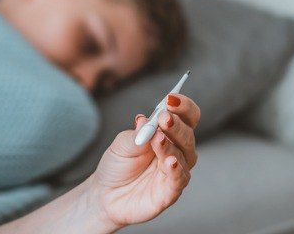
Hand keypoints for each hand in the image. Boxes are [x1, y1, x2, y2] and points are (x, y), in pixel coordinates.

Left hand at [87, 93, 199, 228]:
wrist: (105, 194)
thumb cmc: (118, 164)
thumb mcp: (122, 144)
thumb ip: (136, 133)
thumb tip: (144, 119)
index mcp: (169, 134)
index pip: (186, 117)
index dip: (183, 106)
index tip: (171, 99)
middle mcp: (177, 151)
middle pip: (188, 134)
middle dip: (177, 125)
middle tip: (164, 118)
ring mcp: (175, 172)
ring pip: (184, 156)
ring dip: (172, 146)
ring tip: (158, 139)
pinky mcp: (170, 192)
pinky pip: (178, 180)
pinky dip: (176, 170)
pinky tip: (170, 161)